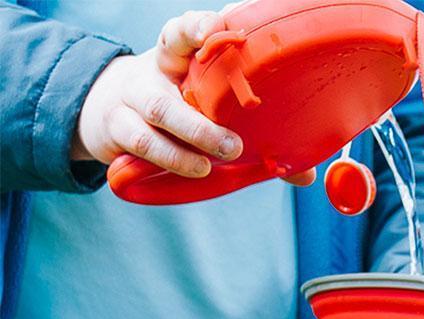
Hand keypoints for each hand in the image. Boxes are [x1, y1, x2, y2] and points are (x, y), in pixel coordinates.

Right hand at [72, 8, 315, 184]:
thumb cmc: (177, 108)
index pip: (181, 33)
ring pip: (156, 113)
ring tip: (210, 166)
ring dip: (186, 143)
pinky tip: (194, 170)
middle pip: (171, 79)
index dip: (197, 27)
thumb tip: (303, 174)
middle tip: (234, 145)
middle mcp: (152, 73)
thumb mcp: (208, 108)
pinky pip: (140, 143)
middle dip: (201, 118)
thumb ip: (255, 137)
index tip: (218, 28)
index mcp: (177, 58)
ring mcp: (131, 100)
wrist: (109, 113)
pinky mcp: (117, 129)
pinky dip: (169, 160)